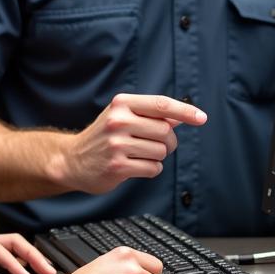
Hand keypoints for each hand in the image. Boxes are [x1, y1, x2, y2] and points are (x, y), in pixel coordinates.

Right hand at [59, 93, 207, 194]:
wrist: (72, 160)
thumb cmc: (103, 136)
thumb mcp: (122, 116)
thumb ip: (150, 115)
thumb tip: (182, 117)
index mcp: (122, 103)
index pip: (161, 104)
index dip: (185, 111)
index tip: (202, 118)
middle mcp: (118, 121)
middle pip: (166, 132)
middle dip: (167, 142)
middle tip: (153, 145)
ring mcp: (117, 144)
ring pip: (161, 152)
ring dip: (156, 157)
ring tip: (137, 155)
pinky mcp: (118, 166)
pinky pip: (153, 169)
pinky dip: (150, 169)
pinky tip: (134, 166)